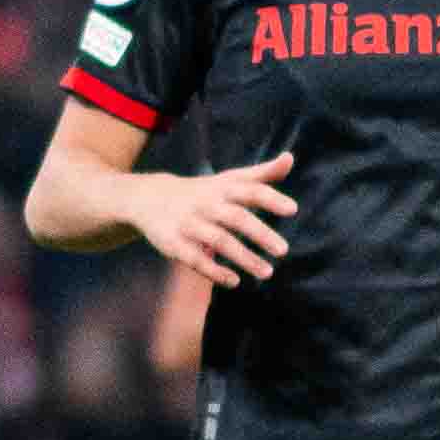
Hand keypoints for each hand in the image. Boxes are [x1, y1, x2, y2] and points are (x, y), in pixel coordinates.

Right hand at [131, 149, 297, 286]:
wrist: (147, 198)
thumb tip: (290, 158)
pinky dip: (215, 272)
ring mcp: (188, 224)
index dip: (270, 199)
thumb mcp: (227, 179)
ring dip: (244, 257)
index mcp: (222, 188)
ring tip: (267, 272)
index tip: (292, 210)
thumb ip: (261, 173)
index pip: (249, 191)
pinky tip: (234, 281)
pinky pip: (195, 259)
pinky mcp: (173, 244)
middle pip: (235, 217)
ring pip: (218, 240)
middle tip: (283, 250)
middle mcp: (205, 204)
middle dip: (260, 233)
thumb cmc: (200, 191)